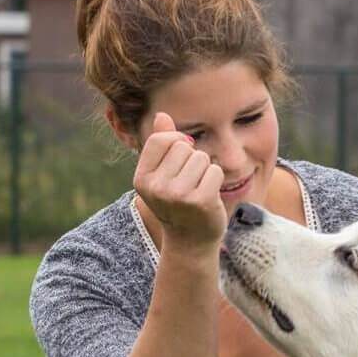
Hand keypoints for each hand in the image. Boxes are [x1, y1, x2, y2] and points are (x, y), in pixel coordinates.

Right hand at [133, 112, 226, 251]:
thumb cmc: (177, 203)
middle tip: (188, 184)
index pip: (161, 139)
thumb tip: (162, 115)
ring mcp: (178, 196)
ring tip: (198, 190)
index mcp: (141, 178)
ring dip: (205, 170)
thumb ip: (161, 145)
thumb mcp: (162, 174)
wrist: (190, 241)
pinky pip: (215, 170)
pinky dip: (216, 180)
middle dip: (191, 160)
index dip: (176, 143)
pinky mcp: (200, 201)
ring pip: (201, 157)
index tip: (179, 160)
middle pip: (183, 147)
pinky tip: (209, 197)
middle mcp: (156, 187)